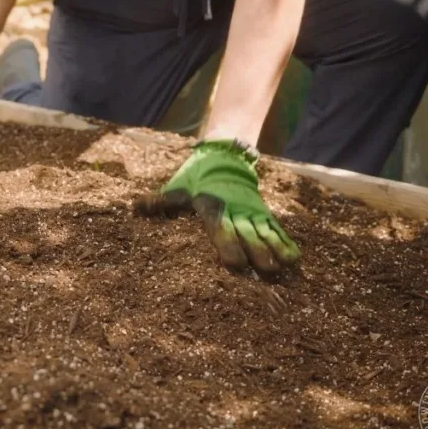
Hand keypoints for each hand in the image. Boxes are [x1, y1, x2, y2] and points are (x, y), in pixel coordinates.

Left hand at [133, 139, 300, 272]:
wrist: (224, 156)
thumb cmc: (195, 178)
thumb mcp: (177, 188)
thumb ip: (158, 201)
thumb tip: (133, 208)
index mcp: (212, 206)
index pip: (221, 227)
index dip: (228, 244)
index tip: (234, 264)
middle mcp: (235, 209)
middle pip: (247, 233)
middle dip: (256, 252)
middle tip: (265, 272)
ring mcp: (251, 211)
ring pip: (264, 232)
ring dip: (273, 250)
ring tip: (281, 269)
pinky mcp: (263, 212)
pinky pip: (276, 229)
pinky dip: (284, 242)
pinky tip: (294, 259)